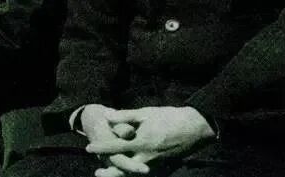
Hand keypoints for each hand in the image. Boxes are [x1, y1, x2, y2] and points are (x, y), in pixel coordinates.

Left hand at [87, 106, 215, 175]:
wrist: (196, 128)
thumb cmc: (170, 117)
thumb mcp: (146, 113)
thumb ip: (125, 116)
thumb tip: (106, 117)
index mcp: (142, 141)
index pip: (116, 146)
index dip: (101, 147)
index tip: (88, 147)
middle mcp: (148, 155)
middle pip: (124, 168)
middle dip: (110, 172)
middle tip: (97, 172)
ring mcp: (156, 162)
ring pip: (134, 173)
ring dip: (121, 174)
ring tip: (109, 174)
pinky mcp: (163, 165)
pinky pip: (145, 171)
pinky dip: (134, 172)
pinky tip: (127, 170)